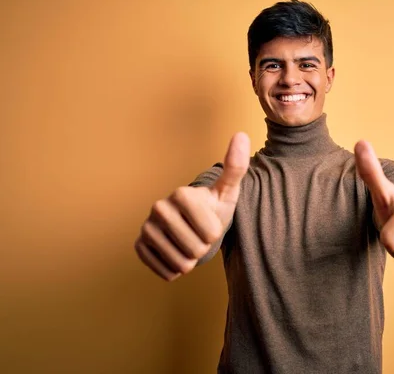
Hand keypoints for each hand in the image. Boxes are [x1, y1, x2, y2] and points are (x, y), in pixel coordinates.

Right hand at [134, 133, 249, 280]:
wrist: (192, 225)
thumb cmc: (213, 207)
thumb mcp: (227, 191)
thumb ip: (235, 167)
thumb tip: (241, 134)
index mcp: (182, 193)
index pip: (211, 233)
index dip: (216, 233)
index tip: (210, 221)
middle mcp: (158, 207)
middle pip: (196, 249)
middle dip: (203, 248)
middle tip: (199, 234)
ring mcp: (146, 227)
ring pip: (181, 263)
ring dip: (191, 260)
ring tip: (189, 243)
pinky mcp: (139, 246)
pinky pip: (165, 272)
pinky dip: (176, 270)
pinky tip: (176, 253)